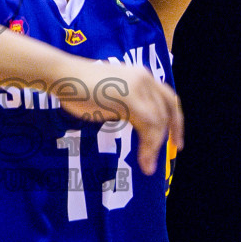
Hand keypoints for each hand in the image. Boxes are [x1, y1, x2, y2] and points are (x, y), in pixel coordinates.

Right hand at [59, 61, 183, 174]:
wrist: (64, 77)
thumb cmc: (80, 87)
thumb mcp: (112, 95)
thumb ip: (127, 105)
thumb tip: (136, 124)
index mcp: (141, 76)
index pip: (167, 98)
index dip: (175, 119)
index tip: (175, 138)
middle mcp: (145, 78)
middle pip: (168, 108)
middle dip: (173, 132)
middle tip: (173, 151)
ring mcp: (139, 87)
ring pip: (158, 121)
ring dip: (155, 146)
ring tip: (148, 165)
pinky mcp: (131, 99)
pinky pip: (148, 126)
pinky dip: (149, 146)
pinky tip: (144, 160)